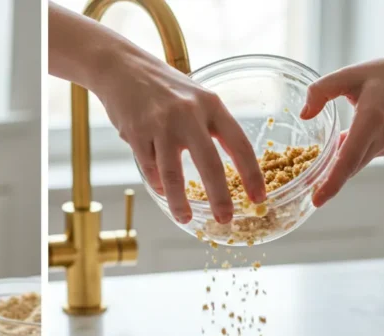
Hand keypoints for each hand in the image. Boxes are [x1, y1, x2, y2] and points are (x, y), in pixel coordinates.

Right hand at [93, 51, 264, 224]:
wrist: (123, 69)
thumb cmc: (166, 89)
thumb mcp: (198, 99)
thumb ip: (213, 128)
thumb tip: (230, 172)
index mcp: (212, 106)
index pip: (240, 144)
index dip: (252, 175)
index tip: (260, 198)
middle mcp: (189, 114)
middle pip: (209, 164)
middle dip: (220, 197)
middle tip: (225, 219)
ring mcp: (161, 123)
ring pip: (173, 174)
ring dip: (179, 202)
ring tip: (184, 219)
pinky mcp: (136, 132)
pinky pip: (150, 168)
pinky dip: (157, 184)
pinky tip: (162, 191)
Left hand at [301, 57, 383, 206]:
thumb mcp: (350, 74)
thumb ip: (322, 90)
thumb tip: (305, 115)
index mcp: (372, 119)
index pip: (349, 158)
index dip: (333, 182)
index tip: (318, 200)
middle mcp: (382, 136)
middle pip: (350, 167)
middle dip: (328, 182)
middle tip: (306, 192)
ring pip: (356, 164)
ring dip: (336, 170)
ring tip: (313, 176)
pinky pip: (362, 157)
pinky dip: (347, 159)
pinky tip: (333, 154)